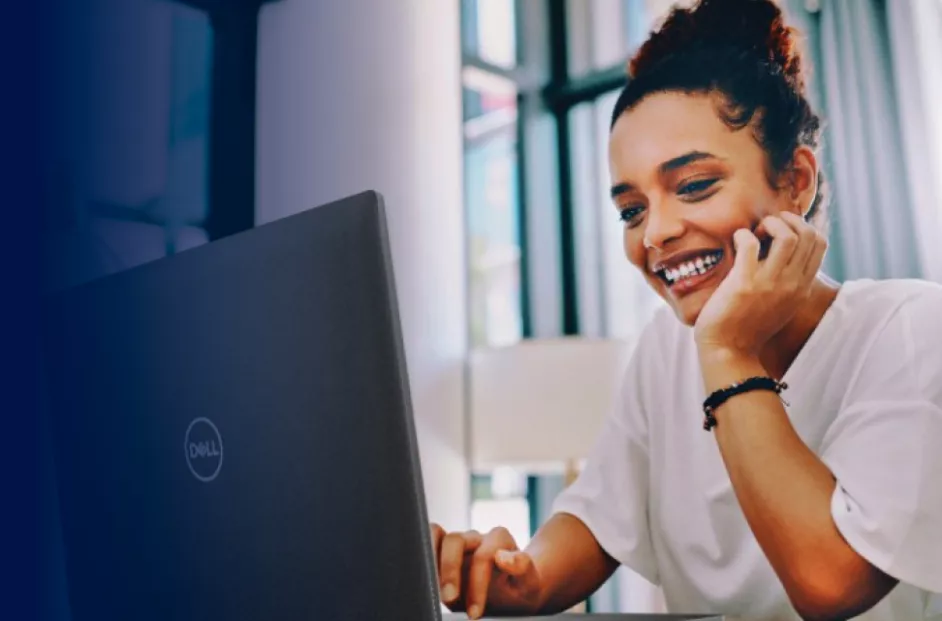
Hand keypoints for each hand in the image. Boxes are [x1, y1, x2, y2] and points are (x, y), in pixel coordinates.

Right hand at [430, 523, 542, 618]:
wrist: (512, 593)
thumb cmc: (520, 589)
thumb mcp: (529, 586)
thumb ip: (523, 569)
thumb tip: (503, 556)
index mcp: (499, 540)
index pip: (484, 555)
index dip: (477, 584)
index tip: (475, 613)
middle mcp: (476, 537)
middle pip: (455, 540)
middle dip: (450, 570)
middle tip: (448, 599)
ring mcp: (458, 542)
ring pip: (436, 534)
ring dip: (431, 560)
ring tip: (431, 589)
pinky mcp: (441, 551)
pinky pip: (427, 540)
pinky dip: (422, 556)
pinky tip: (425, 582)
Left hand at [693, 211, 827, 355]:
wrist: (728, 351)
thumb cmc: (748, 326)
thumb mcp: (781, 304)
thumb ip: (789, 282)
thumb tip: (782, 252)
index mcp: (803, 287)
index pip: (820, 242)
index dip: (801, 227)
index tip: (781, 233)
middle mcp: (792, 284)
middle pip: (808, 234)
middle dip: (787, 221)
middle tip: (766, 230)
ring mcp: (770, 283)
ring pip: (787, 235)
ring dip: (769, 225)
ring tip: (754, 234)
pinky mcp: (744, 282)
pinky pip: (750, 243)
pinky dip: (743, 235)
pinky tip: (736, 241)